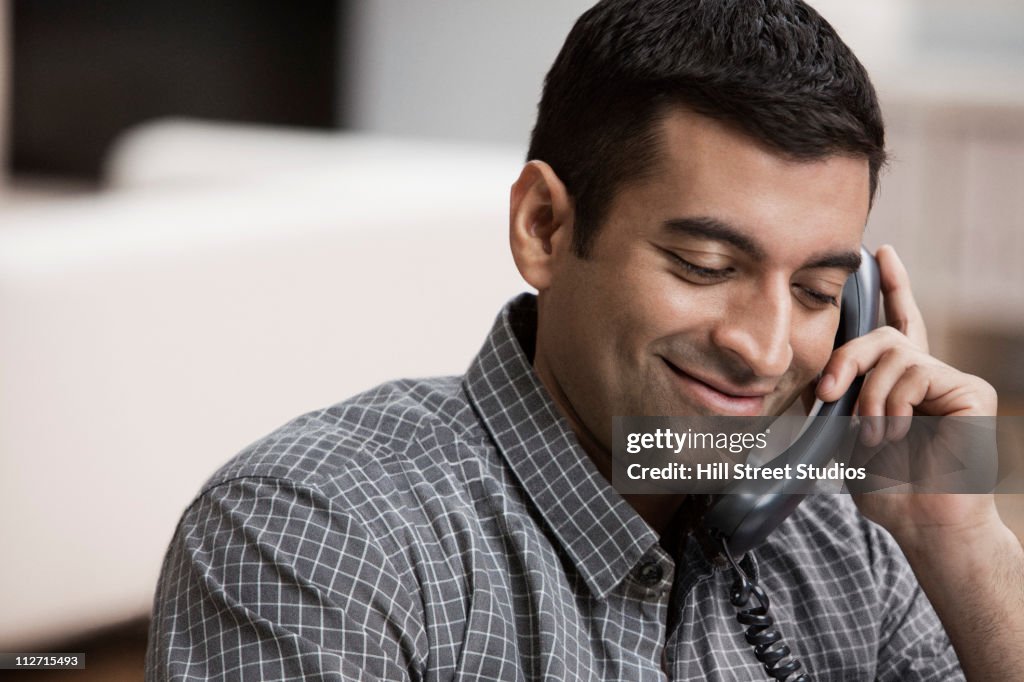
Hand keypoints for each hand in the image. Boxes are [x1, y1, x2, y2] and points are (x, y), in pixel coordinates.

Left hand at [814, 245, 999, 546]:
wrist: (922, 522)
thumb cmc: (887, 486)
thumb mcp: (843, 435)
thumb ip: (834, 398)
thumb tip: (815, 378)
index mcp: (900, 381)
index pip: (897, 324)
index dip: (892, 286)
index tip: (879, 253)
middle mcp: (928, 375)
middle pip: (883, 334)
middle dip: (847, 358)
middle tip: (828, 392)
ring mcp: (951, 382)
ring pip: (895, 356)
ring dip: (870, 398)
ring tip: (872, 435)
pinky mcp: (970, 392)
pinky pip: (917, 374)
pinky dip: (895, 404)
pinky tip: (898, 433)